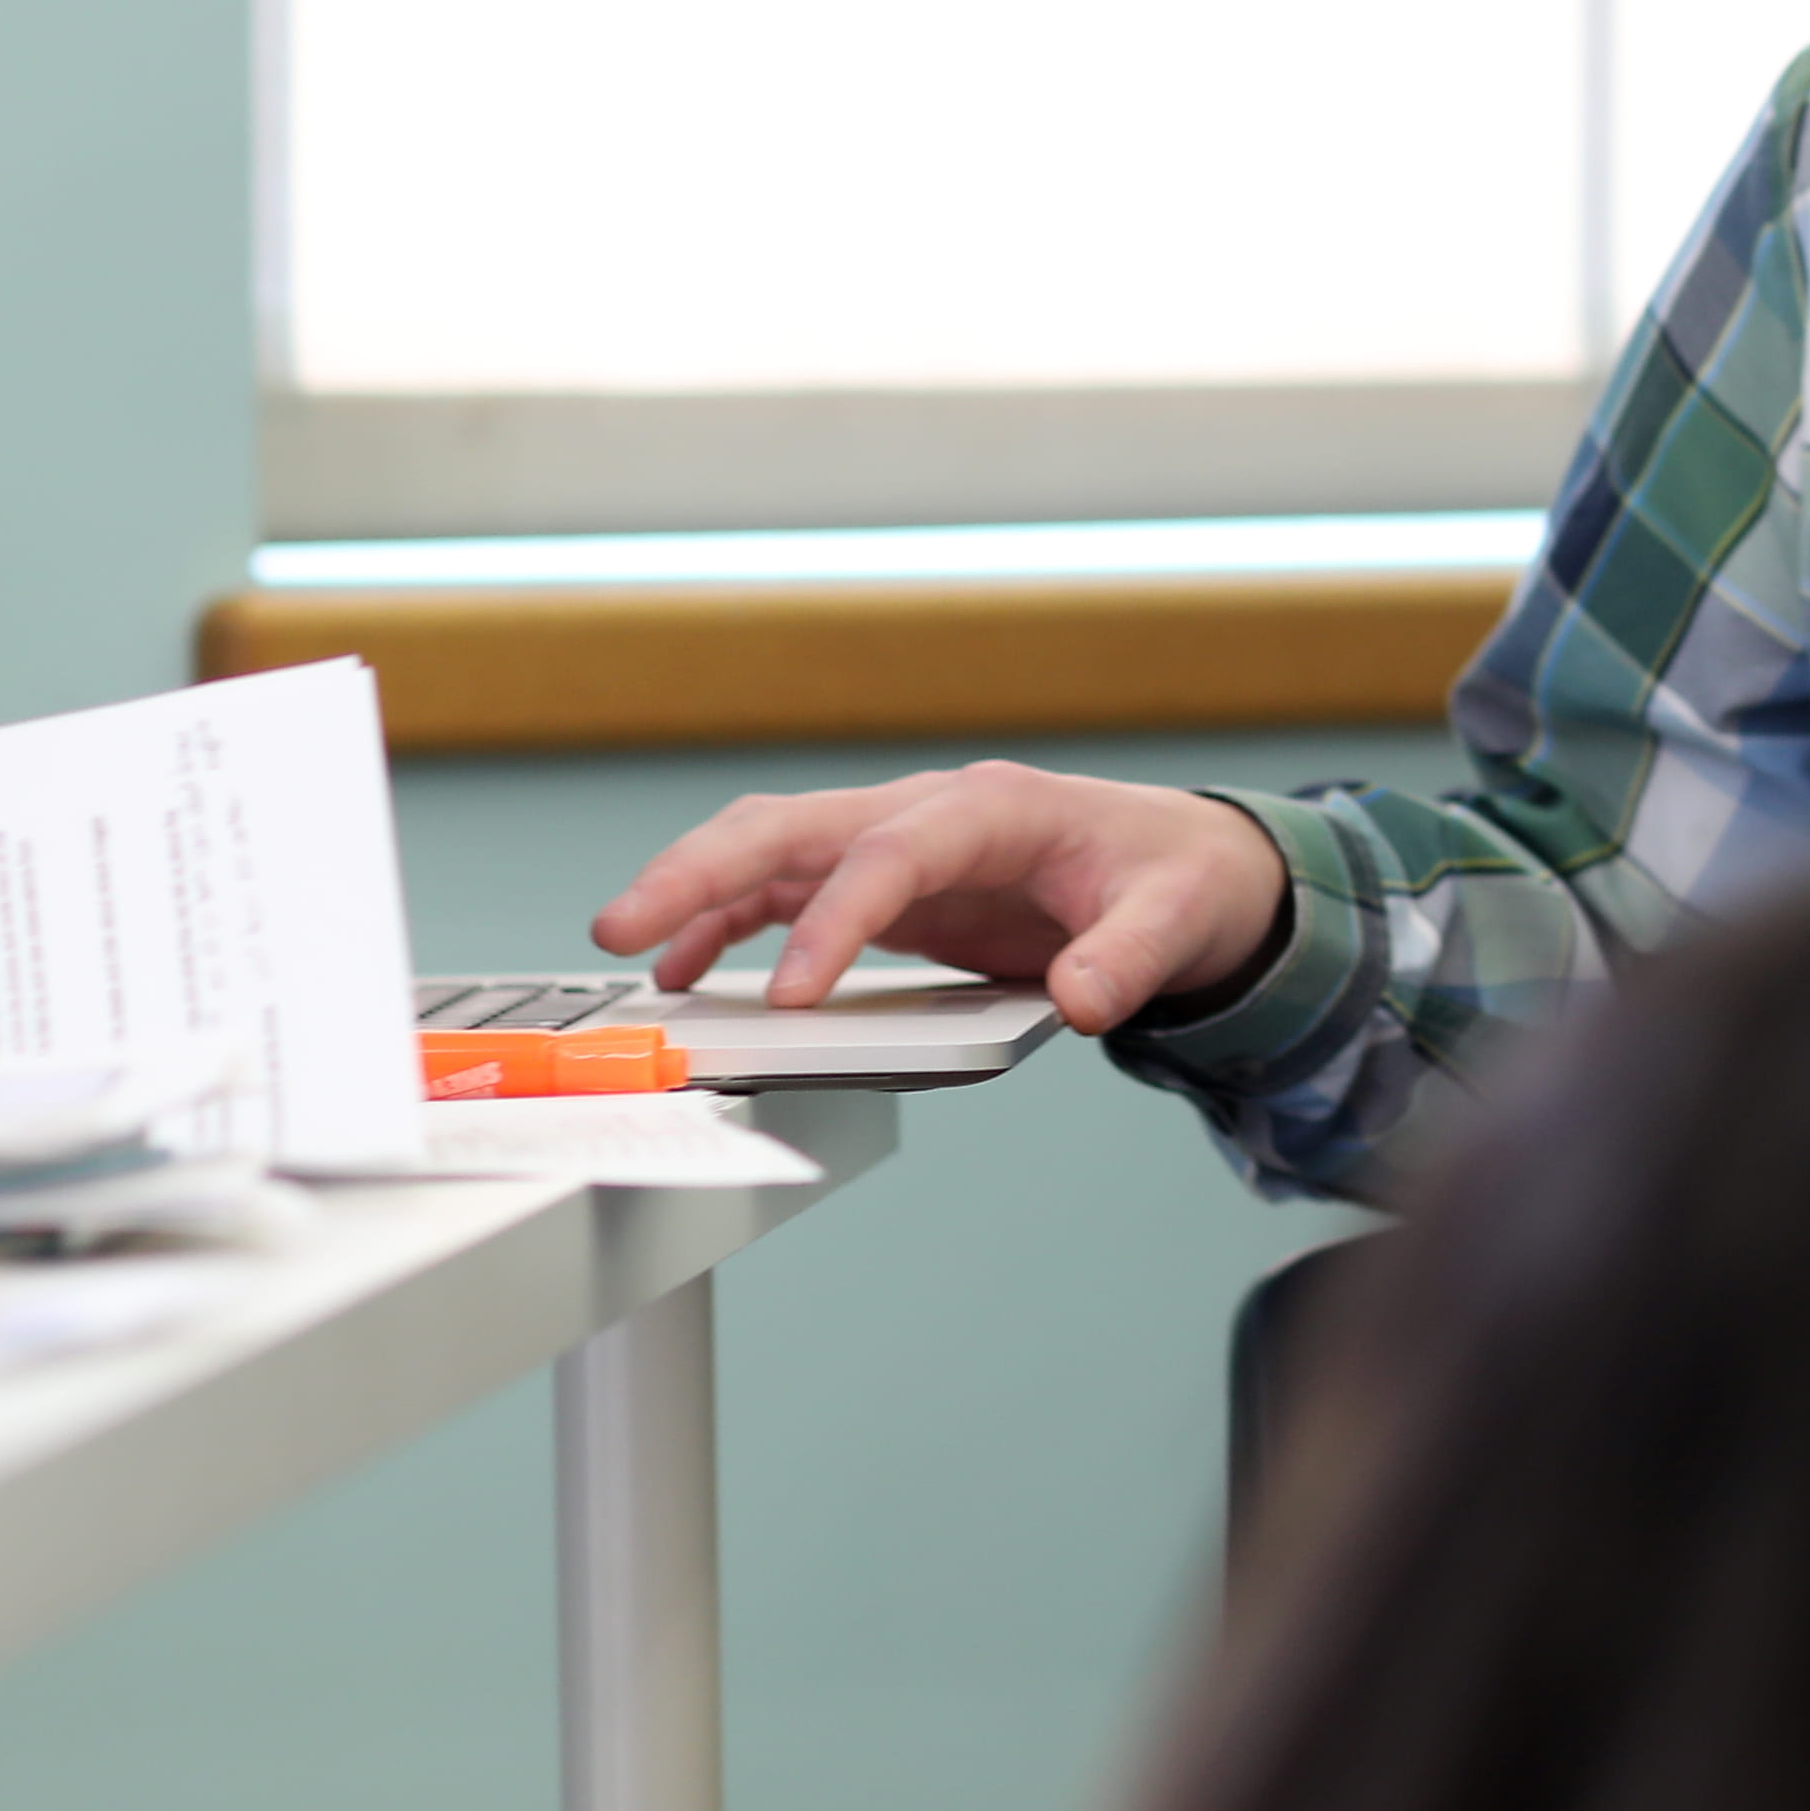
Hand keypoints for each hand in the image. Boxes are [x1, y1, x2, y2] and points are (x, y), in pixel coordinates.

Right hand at [590, 760, 1290, 1037]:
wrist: (1184, 864)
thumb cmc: (1176, 877)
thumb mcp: (1177, 917)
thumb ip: (1130, 958)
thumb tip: (1083, 1002)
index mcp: (993, 808)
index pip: (890, 853)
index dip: (834, 920)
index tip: (791, 998)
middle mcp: (929, 814)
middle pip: (797, 826)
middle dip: (705, 871)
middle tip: (626, 929)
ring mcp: (899, 845)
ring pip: (773, 849)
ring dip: (695, 892)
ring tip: (626, 950)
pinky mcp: (888, 885)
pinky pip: (788, 890)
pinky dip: (729, 922)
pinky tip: (684, 968)